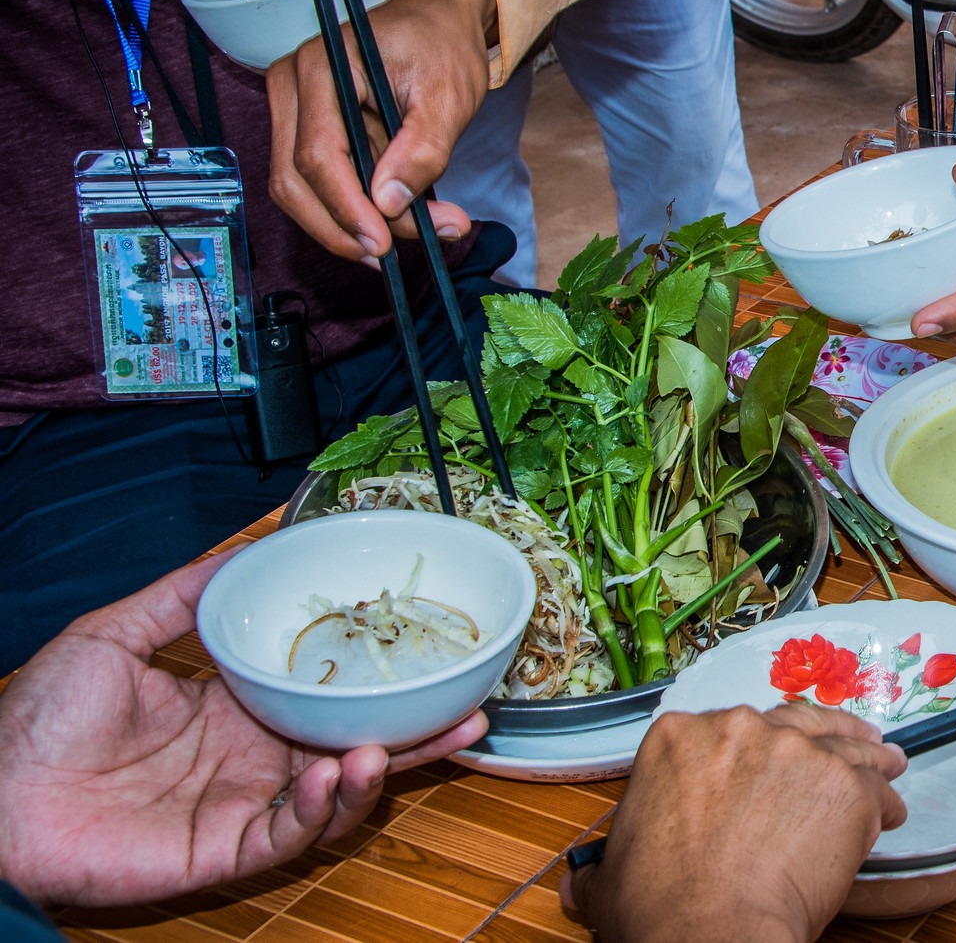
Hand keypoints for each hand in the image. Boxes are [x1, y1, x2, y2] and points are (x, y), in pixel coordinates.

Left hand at [0, 552, 485, 907]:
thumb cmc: (34, 721)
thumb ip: (184, 593)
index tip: (428, 655)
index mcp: (237, 710)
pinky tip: (336, 776)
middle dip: (418, 737)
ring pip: (335, 797)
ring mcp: (242, 808)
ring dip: (378, 774)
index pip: (330, 697)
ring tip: (395, 747)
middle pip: (356, 748)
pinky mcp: (222, 853)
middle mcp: (252, 759)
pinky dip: (321, 810)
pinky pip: (289, 837)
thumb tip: (247, 544)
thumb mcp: (114, 632)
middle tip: (470, 712)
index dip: (382, 683)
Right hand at [266, 0, 494, 265]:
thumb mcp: (449, 96)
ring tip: (413, 234)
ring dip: (348, 224)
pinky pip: (317, 182)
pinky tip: (397, 219)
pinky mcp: (308, 128)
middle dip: (343, 227)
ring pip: (300, 190)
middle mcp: (293, 86)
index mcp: (322, 67)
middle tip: (394, 255)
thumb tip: (388, 205)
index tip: (382, 244)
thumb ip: (422, 150)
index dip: (346, 207)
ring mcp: (295, 108)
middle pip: (294, 180)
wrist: (438, 18)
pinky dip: (352, 209)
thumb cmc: (442, 45)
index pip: (317, 154)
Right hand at [564, 706, 907, 942]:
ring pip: (843, 742)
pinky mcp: (844, 785)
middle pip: (790, 722)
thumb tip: (584, 883)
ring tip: (884, 764)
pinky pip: (876, 786)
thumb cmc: (663, 908)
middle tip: (830, 758)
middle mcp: (738, 728)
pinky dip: (885, 799)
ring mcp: (797, 751)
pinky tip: (890, 812)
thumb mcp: (612, 876)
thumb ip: (608, 863)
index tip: (763, 766)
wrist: (709, 931)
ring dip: (865, 755)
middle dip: (814, 739)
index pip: (727, 728)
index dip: (752, 750)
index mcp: (677, 737)